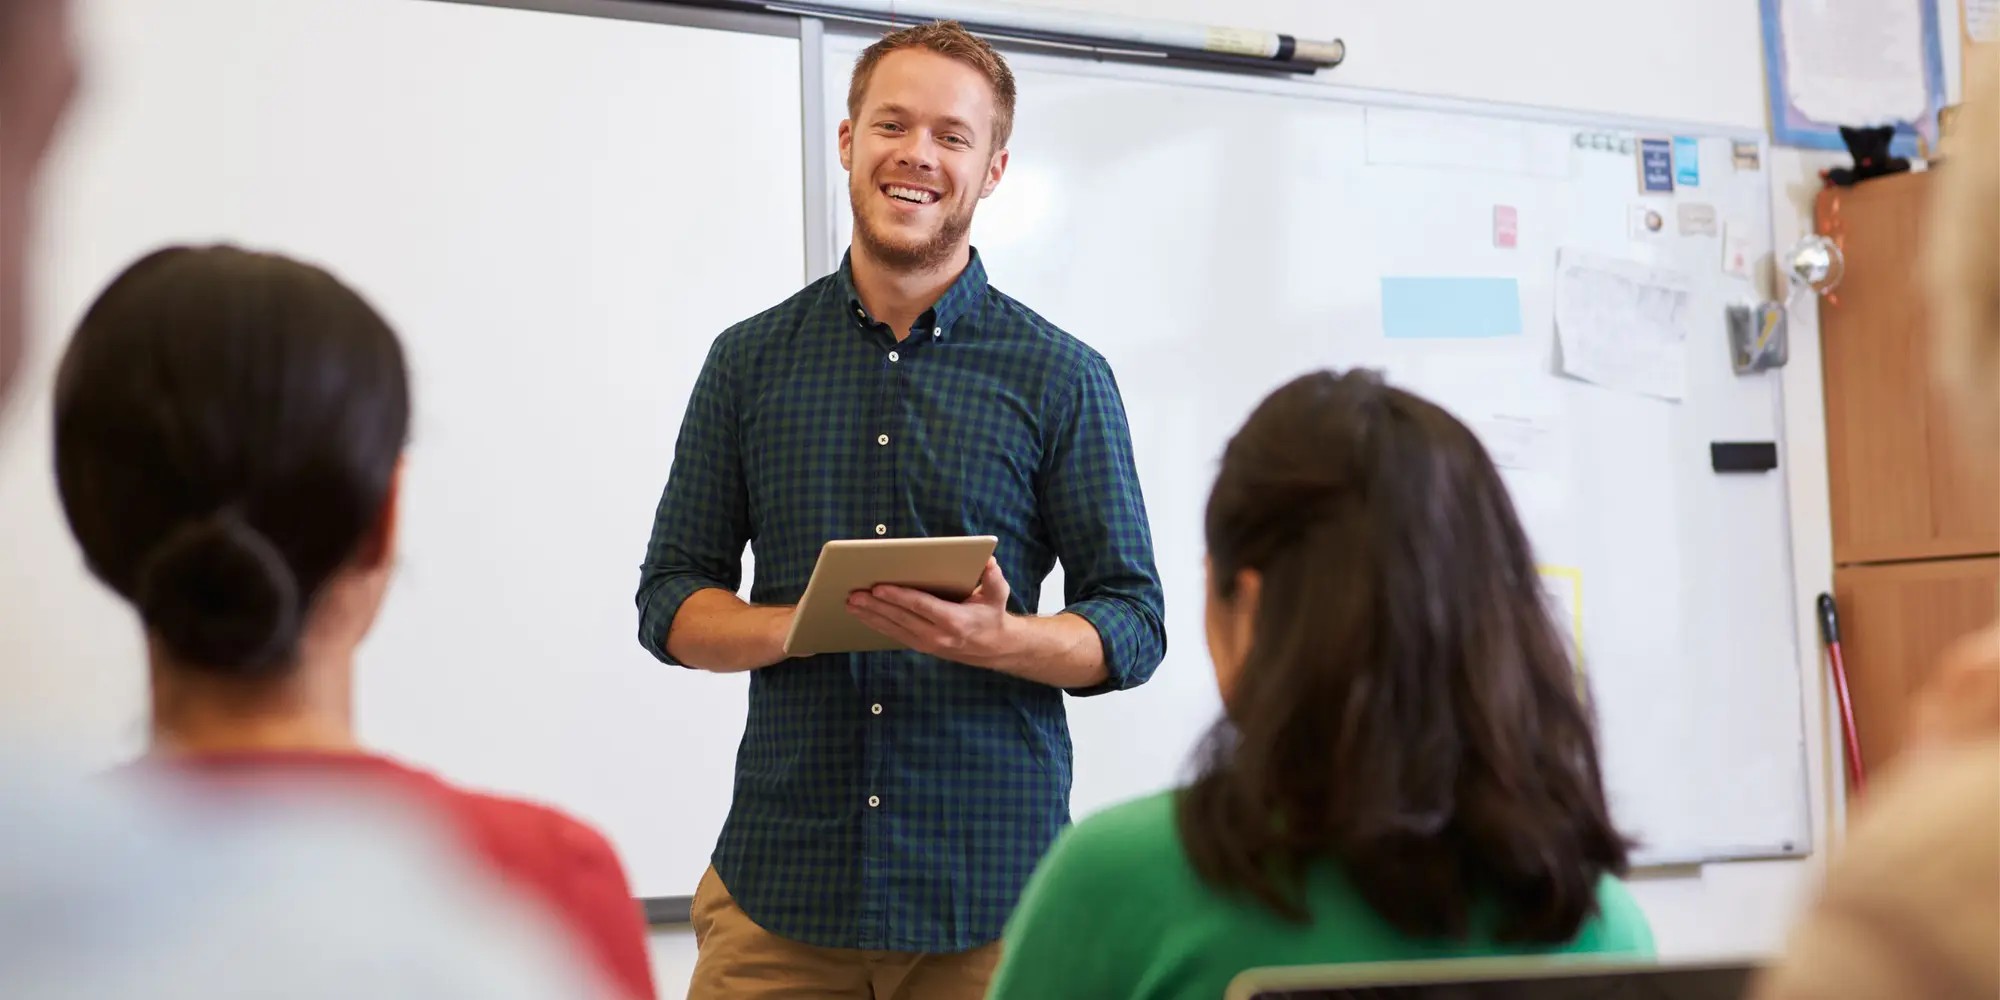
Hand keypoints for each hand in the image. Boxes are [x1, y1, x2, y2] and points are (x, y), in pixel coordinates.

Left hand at [846, 557, 1018, 667]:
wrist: (993, 647)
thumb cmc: (992, 614)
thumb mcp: (998, 595)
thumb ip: (994, 578)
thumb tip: (989, 562)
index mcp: (954, 621)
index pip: (921, 606)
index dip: (898, 597)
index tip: (879, 588)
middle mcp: (937, 635)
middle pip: (900, 618)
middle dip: (875, 606)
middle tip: (854, 594)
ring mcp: (927, 644)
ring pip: (893, 628)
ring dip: (870, 616)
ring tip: (850, 603)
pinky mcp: (920, 646)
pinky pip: (894, 634)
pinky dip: (876, 625)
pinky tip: (861, 615)